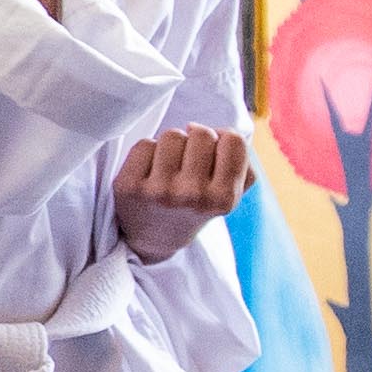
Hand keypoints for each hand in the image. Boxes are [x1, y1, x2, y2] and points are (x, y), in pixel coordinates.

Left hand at [111, 123, 251, 265]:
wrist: (154, 239)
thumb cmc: (194, 206)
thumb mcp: (229, 193)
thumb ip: (242, 162)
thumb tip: (223, 132)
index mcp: (223, 198)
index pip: (233, 141)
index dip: (221, 142)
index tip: (212, 158)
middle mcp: (193, 195)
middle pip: (201, 133)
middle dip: (195, 142)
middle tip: (187, 165)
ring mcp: (159, 191)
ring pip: (172, 135)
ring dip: (170, 146)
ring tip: (168, 168)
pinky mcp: (129, 186)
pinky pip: (144, 144)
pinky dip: (146, 153)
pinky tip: (148, 173)